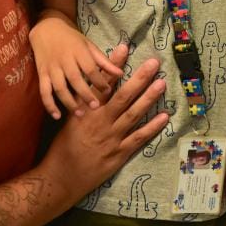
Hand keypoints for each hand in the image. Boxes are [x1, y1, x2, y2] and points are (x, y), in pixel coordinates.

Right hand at [29, 16, 124, 118]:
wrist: (46, 28)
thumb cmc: (72, 38)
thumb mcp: (89, 45)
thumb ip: (104, 60)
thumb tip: (121, 73)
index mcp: (78, 51)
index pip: (90, 68)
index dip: (99, 80)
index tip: (108, 91)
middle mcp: (64, 60)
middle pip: (75, 79)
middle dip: (86, 94)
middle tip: (96, 107)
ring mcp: (51, 68)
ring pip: (59, 87)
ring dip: (69, 102)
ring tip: (80, 114)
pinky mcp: (41, 74)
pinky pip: (44, 91)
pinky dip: (49, 104)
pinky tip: (57, 116)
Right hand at [40, 58, 168, 195]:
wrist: (61, 177)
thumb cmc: (64, 147)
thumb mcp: (70, 121)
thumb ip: (83, 103)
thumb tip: (93, 84)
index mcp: (88, 111)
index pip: (103, 83)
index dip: (113, 65)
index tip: (124, 48)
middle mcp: (101, 122)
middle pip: (123, 96)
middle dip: (139, 78)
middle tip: (154, 63)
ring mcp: (112, 138)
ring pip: (133, 114)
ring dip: (148, 98)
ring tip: (162, 83)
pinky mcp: (119, 154)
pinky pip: (138, 138)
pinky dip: (151, 127)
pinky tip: (164, 116)